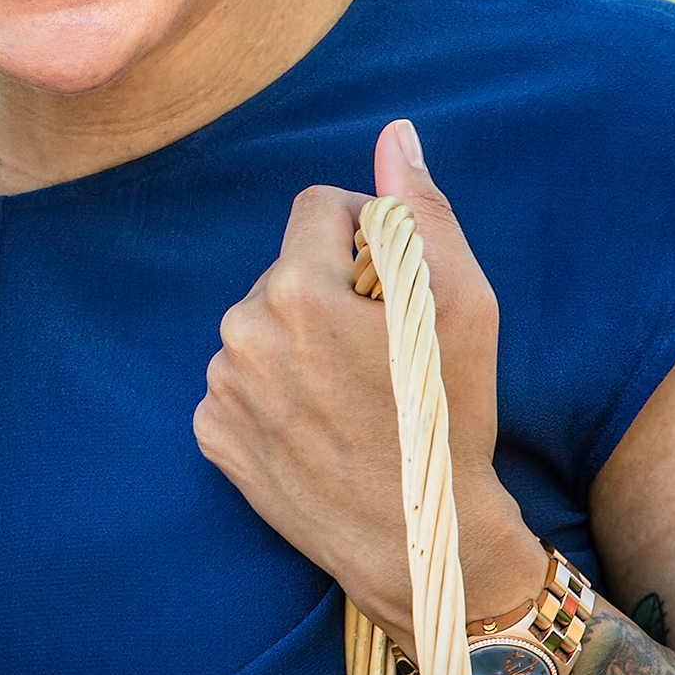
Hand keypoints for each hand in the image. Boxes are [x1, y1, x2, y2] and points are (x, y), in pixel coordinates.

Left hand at [194, 119, 544, 645]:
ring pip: (262, 326)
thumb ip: (421, 210)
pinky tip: (318, 426)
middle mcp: (243, 330)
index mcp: (298, 289)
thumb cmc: (450, 417)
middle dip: (331, 293)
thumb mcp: (464, 304)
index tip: (390, 281)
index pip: (317, 207)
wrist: (417, 540)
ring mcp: (220, 385)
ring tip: (352, 394)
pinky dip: (273, 392)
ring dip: (300, 343)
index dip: (363, 233)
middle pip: (288, 270)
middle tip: (380, 352)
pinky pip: (239, 381)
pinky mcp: (210, 432)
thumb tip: (395, 135)